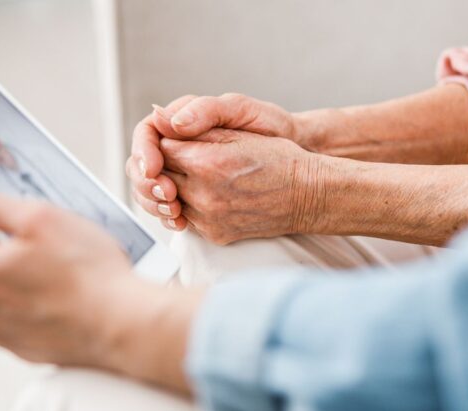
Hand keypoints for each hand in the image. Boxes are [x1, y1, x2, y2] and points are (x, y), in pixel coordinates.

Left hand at [0, 190, 199, 392]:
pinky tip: (70, 299)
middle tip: (57, 246)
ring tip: (68, 276)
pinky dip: (42, 306)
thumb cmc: (88, 274)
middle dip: (15, 249)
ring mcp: (1, 331)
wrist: (123, 326)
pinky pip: (25, 316)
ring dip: (28, 279)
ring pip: (6, 290)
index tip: (23, 217)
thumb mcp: (39, 218)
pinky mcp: (25, 348)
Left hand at [127, 93, 297, 230]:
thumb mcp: (239, 133)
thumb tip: (159, 119)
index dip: (167, 140)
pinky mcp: (214, 234)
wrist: (307, 195)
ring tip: (197, 175)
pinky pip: (187, 218)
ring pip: (169, 201)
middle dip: (165, 164)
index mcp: (206, 163)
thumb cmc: (279, 159)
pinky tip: (207, 194)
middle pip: (160, 177)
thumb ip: (196, 127)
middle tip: (184, 156)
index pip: (161, 148)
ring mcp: (208, 219)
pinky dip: (190, 205)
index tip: (179, 138)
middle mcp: (203, 195)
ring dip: (175, 186)